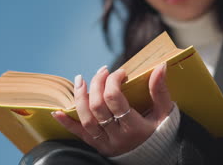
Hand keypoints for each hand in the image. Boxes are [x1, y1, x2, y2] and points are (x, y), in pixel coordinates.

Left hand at [51, 63, 172, 156]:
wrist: (157, 158)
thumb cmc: (161, 132)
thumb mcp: (165, 112)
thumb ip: (160, 90)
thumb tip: (160, 67)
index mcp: (135, 127)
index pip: (115, 99)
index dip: (113, 81)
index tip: (120, 72)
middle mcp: (117, 136)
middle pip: (98, 106)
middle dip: (97, 84)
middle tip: (102, 71)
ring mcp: (106, 142)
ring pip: (86, 119)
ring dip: (80, 98)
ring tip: (80, 80)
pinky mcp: (98, 146)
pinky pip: (79, 134)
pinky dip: (67, 123)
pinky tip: (56, 112)